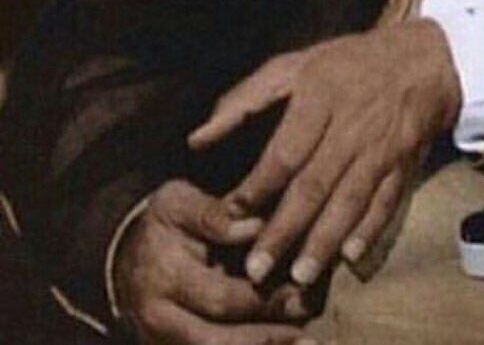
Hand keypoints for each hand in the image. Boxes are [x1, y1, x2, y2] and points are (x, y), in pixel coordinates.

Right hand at [114, 179, 320, 344]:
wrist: (122, 256)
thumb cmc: (162, 223)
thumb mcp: (179, 203)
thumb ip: (215, 216)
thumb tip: (257, 227)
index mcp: (165, 279)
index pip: (221, 297)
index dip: (265, 298)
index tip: (304, 292)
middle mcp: (161, 321)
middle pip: (219, 340)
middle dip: (269, 336)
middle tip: (311, 328)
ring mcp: (163, 343)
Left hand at [187, 19, 461, 288]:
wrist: (426, 58)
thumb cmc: (352, 61)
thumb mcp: (297, 64)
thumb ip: (246, 98)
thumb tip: (198, 137)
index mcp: (321, 95)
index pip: (286, 150)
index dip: (258, 185)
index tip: (232, 212)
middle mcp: (352, 124)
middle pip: (315, 183)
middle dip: (286, 228)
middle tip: (258, 268)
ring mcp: (382, 146)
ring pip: (351, 199)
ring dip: (325, 239)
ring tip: (301, 274)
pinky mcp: (405, 162)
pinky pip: (387, 200)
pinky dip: (370, 229)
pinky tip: (351, 255)